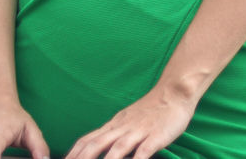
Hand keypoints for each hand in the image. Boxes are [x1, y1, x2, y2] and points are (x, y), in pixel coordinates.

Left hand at [66, 85, 196, 158]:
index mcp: (113, 125)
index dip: (72, 154)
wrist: (173, 93)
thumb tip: (95, 149)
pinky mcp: (156, 136)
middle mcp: (122, 128)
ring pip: (117, 149)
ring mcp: (138, 131)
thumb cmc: (151, 110)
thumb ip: (112, 135)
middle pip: (95, 145)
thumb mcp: (126, 120)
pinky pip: (144, 151)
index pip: (87, 140)